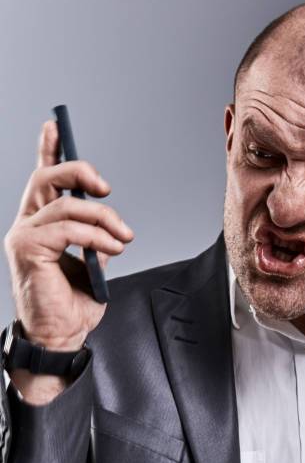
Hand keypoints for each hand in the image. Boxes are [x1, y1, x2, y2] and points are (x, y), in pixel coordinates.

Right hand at [3, 121, 133, 403]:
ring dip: (104, 218)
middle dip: (80, 170)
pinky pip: (69, 228)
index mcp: (40, 223)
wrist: (61, 336)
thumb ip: (95, 239)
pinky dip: (97, 235)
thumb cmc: (73, 303)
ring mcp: (23, 235)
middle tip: (107, 188)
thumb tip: (109, 225)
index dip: (48, 150)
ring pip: (66, 204)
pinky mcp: (27, 249)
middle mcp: (27, 224)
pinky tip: (114, 247)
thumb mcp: (93, 263)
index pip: (42, 180)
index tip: (56, 126)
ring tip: (123, 237)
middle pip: (48, 178)